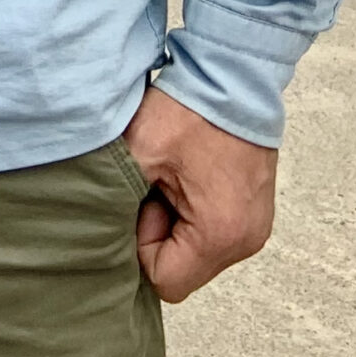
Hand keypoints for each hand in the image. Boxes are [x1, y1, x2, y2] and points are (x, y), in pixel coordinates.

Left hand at [122, 85, 276, 303]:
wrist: (235, 74)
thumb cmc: (190, 110)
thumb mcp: (139, 151)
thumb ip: (116, 199)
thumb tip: (100, 230)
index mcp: (219, 235)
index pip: (166, 282)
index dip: (143, 244)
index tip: (145, 199)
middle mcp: (245, 242)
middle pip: (183, 270)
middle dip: (159, 234)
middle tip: (157, 184)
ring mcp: (255, 228)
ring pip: (197, 253)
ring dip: (177, 223)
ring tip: (174, 176)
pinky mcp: (255, 213)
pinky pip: (214, 234)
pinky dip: (195, 213)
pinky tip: (190, 176)